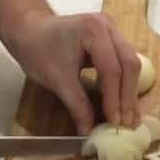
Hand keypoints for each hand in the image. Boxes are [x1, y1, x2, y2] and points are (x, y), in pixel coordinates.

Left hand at [5, 11, 140, 133]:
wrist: (28, 30)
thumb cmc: (37, 50)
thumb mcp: (57, 80)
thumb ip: (77, 105)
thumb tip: (88, 132)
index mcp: (93, 31)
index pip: (112, 69)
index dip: (115, 98)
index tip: (115, 122)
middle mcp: (108, 27)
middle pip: (129, 64)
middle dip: (128, 96)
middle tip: (128, 123)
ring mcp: (112, 30)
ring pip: (131, 62)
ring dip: (130, 91)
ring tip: (131, 116)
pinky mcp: (112, 38)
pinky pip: (124, 61)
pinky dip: (125, 82)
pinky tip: (124, 101)